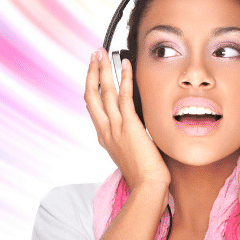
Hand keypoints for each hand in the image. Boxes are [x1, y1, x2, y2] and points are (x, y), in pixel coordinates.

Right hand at [84, 48, 170, 191]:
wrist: (147, 186)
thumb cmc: (144, 175)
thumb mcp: (130, 153)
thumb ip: (128, 138)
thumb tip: (136, 128)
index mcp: (104, 137)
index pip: (93, 107)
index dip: (91, 87)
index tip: (94, 73)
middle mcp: (105, 130)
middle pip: (91, 95)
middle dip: (91, 72)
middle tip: (94, 54)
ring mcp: (115, 127)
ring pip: (104, 91)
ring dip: (102, 69)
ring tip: (102, 52)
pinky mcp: (129, 125)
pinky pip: (124, 96)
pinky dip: (124, 78)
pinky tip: (125, 65)